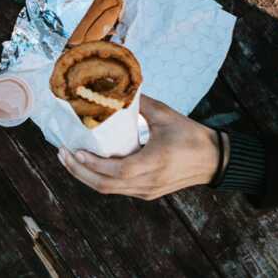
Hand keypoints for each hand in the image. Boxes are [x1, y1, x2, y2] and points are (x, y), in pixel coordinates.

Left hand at [58, 96, 221, 200]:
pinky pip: (117, 188)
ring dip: (85, 176)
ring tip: (68, 158)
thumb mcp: (166, 115)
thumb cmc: (191, 135)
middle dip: (79, 171)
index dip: (95, 164)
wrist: (215, 160)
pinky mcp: (148, 192)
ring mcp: (148, 191)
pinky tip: (87, 164)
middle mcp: (150, 182)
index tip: (76, 151)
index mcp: (156, 162)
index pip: (120, 170)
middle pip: (107, 185)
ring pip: (109, 190)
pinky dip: (99, 178)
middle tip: (62, 153)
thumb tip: (116, 85)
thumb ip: (140, 102)